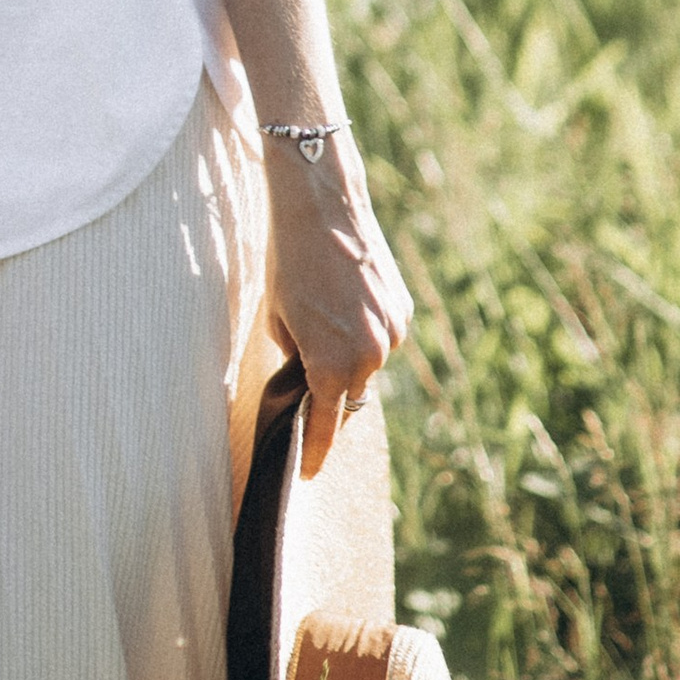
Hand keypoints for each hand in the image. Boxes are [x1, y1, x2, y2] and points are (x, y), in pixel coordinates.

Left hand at [262, 138, 413, 474]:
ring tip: (325, 324)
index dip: (315, 451)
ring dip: (350, 361)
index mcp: (331, 365)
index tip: (307, 471)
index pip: (324, 425)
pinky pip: (383, 338)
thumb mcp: (276, 318)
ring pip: (368, 366)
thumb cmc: (287, 261)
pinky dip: (366, 335)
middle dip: (332, 398)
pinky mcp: (402, 312)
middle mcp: (369, 357)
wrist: (320, 208)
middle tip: (311, 389)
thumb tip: (309, 376)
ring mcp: (391, 335)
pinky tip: (346, 305)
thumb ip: (295, 357)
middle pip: (350, 397)